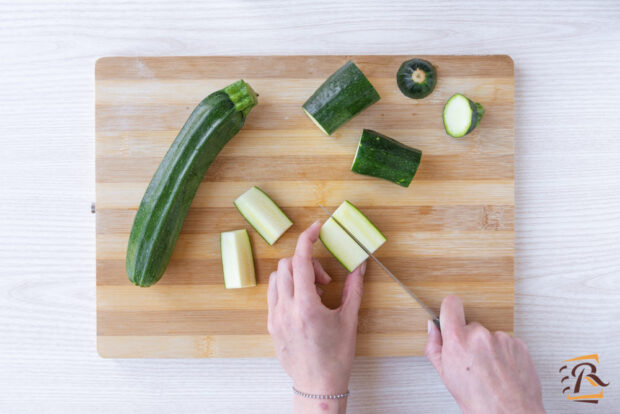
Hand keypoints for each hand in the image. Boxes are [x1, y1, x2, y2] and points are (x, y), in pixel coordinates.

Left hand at [268, 221, 365, 412]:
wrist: (318, 386)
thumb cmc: (336, 357)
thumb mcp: (349, 320)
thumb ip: (354, 288)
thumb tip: (360, 264)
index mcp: (306, 306)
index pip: (300, 260)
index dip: (307, 238)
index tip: (316, 228)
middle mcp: (285, 309)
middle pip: (286, 265)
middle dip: (307, 263)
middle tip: (325, 280)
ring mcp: (274, 317)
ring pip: (277, 278)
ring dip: (295, 275)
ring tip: (315, 293)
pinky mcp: (271, 325)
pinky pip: (273, 295)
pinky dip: (287, 288)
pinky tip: (303, 302)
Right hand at [425, 295, 544, 413]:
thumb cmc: (479, 402)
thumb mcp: (445, 376)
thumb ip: (435, 346)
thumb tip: (433, 328)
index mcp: (458, 340)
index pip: (451, 304)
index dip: (449, 310)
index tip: (451, 315)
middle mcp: (480, 335)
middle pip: (471, 326)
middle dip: (470, 340)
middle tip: (472, 362)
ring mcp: (502, 338)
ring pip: (490, 336)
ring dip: (489, 349)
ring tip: (490, 371)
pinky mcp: (519, 344)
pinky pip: (507, 343)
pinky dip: (504, 355)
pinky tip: (502, 371)